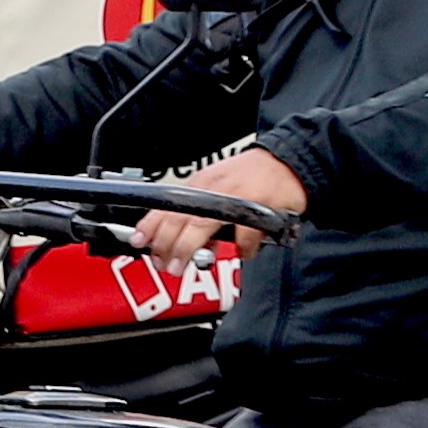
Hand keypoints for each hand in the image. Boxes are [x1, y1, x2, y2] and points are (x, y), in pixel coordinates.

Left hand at [132, 148, 306, 268]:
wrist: (288, 163)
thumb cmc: (251, 176)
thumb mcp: (219, 187)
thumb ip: (201, 212)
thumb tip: (184, 243)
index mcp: (202, 184)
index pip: (169, 205)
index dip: (151, 224)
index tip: (139, 241)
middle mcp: (215, 189)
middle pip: (182, 218)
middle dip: (167, 244)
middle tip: (163, 264)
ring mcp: (236, 197)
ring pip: (203, 225)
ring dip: (189, 248)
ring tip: (182, 265)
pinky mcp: (259, 207)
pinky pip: (245, 235)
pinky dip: (243, 248)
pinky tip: (243, 252)